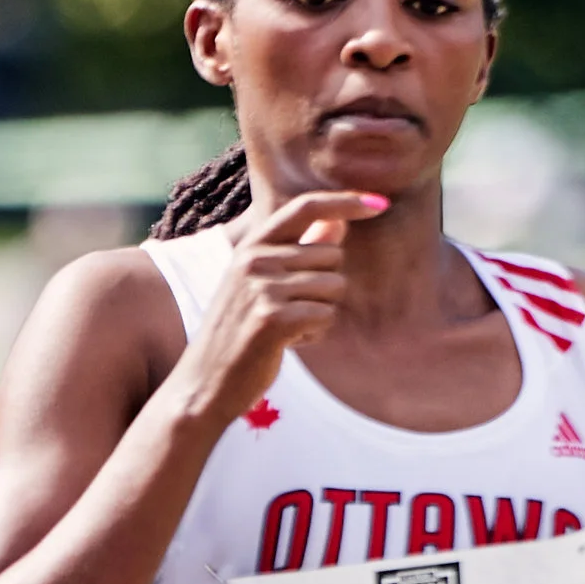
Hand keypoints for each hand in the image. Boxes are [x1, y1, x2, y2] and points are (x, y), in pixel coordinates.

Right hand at [173, 187, 389, 431]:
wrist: (204, 382)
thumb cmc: (240, 333)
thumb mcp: (263, 284)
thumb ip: (301, 250)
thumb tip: (339, 222)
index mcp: (252, 246)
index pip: (305, 207)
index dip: (345, 201)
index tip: (380, 202)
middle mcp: (254, 260)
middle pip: (332, 255)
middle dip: (325, 287)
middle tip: (291, 311)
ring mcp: (262, 288)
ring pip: (334, 287)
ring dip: (321, 313)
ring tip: (287, 328)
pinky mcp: (273, 319)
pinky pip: (326, 316)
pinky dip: (315, 334)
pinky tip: (288, 343)